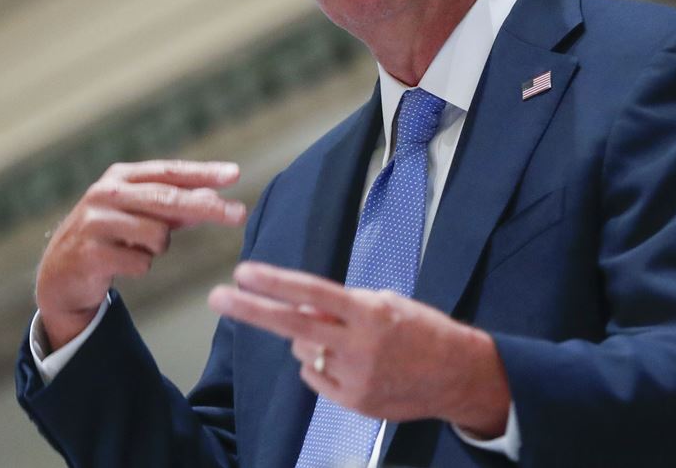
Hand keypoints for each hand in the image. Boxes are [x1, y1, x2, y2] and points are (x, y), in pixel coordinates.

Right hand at [36, 160, 244, 349]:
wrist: (60, 273)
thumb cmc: (111, 236)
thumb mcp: (141, 215)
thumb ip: (176, 207)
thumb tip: (215, 199)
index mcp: (121, 177)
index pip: (169, 172)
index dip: (203, 173)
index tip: (234, 175)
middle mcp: (107, 193)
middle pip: (168, 199)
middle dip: (207, 207)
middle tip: (240, 214)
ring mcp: (96, 222)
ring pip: (157, 235)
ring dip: (158, 247)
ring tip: (137, 247)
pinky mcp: (90, 253)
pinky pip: (141, 262)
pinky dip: (140, 265)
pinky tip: (121, 263)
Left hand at [208, 262, 509, 435]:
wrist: (458, 375)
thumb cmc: (422, 330)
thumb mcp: (388, 303)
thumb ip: (344, 306)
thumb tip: (301, 308)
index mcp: (370, 313)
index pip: (313, 292)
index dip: (276, 282)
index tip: (245, 272)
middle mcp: (359, 346)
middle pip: (293, 325)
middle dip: (251, 310)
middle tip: (217, 296)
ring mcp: (354, 378)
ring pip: (304, 352)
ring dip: (310, 341)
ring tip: (348, 340)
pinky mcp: (353, 403)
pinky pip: (316, 377)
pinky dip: (322, 366)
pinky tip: (352, 362)